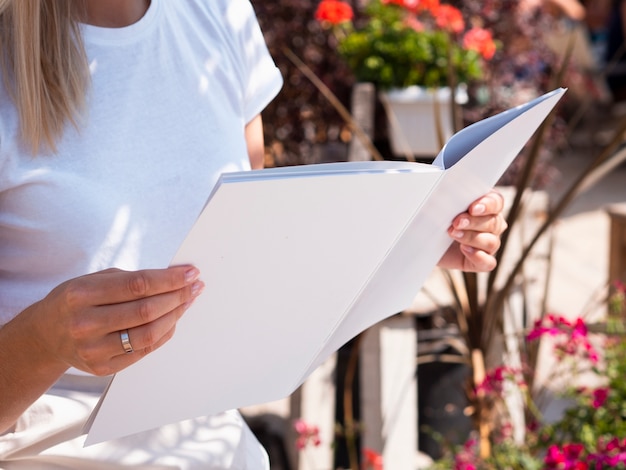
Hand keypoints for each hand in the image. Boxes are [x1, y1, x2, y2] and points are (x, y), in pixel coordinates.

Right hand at [25, 265, 203, 375]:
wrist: (45, 336)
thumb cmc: (76, 301)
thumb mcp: (92, 280)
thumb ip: (130, 279)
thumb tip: (174, 277)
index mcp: (81, 294)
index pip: (138, 285)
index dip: (169, 279)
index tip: (190, 272)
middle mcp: (85, 324)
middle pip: (146, 310)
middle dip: (178, 296)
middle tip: (195, 286)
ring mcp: (92, 350)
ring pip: (149, 334)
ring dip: (175, 316)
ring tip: (187, 301)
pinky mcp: (102, 367)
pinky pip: (144, 350)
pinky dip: (164, 333)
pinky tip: (173, 320)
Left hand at [437, 190, 507, 271]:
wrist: (423, 241)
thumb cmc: (433, 218)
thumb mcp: (438, 204)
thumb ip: (448, 196)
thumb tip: (447, 187)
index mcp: (486, 205)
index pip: (497, 202)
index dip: (488, 205)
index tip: (472, 208)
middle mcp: (491, 224)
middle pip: (494, 222)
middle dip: (474, 222)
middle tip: (456, 222)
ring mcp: (487, 244)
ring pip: (492, 242)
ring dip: (472, 238)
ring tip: (453, 234)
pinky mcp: (480, 262)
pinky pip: (489, 263)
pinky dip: (478, 257)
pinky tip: (464, 250)